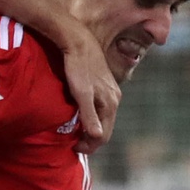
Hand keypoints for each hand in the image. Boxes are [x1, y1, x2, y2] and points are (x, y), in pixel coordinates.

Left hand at [59, 21, 120, 149]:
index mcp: (111, 103)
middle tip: (73, 142)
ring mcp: (111, 91)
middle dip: (91, 138)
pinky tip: (80, 114)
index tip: (74, 148)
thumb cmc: (77, 67)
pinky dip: (92, 115)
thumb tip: (97, 137)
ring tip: (75, 130)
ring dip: (91, 127)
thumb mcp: (81, 93)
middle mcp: (115, 98)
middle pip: (106, 127)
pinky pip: (100, 107)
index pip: (104, 135)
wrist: (78, 41)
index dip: (90, 146)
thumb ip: (89, 115)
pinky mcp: (104, 84)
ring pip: (103, 117)